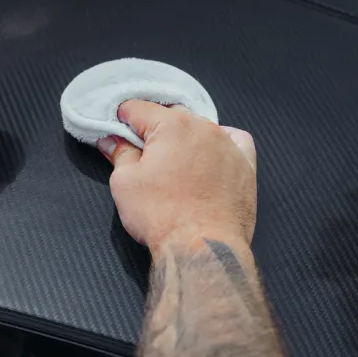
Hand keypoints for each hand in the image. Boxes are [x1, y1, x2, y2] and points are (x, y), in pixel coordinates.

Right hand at [98, 101, 256, 252]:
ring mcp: (227, 144)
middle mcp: (202, 127)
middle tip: (142, 154)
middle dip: (153, 129)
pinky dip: (220, 143)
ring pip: (200, 126)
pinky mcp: (245, 165)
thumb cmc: (163, 217)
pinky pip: (234, 140)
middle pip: (170, 115)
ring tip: (173, 163)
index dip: (122, 120)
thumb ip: (119, 154)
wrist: (203, 249)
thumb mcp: (125, 183)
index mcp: (170, 125)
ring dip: (184, 137)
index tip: (117, 133)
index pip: (138, 108)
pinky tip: (209, 156)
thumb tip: (112, 141)